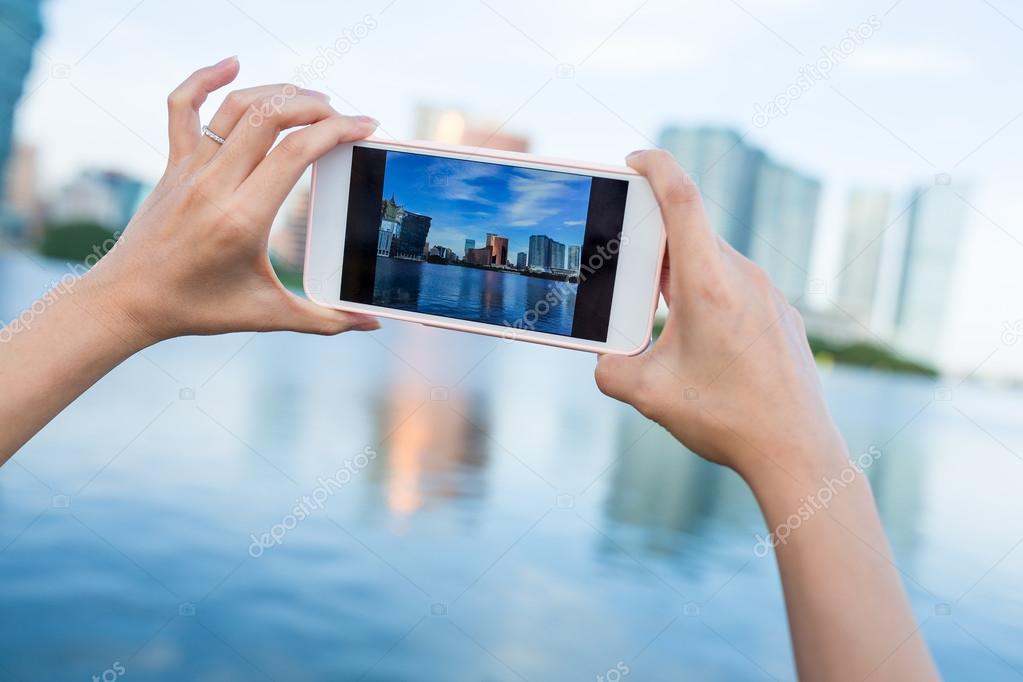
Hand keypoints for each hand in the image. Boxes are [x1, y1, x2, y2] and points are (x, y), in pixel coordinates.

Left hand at [82, 56, 380, 347]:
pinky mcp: (173, 165)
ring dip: (278, 93)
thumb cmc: (197, 309)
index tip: (365, 127)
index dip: (337, 131)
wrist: (128, 301)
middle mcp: (214, 185)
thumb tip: (372, 325)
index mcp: (242, 219)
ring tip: (311, 100)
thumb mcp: (267, 316)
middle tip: (344, 116)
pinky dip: (205, 79)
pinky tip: (232, 64)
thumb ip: (324, 320)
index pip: (295, 153)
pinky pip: (184, 107)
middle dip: (315, 106)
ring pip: (235, 106)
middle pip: (270, 117)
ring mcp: (189, 170)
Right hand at [595, 150, 844, 483]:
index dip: (656, 168)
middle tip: (624, 262)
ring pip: (712, 262)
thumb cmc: (724, 418)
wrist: (796, 451)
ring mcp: (767, 294)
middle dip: (652, 241)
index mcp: (708, 284)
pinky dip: (707, 294)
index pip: (682, 199)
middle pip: (690, 234)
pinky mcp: (780, 314)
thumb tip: (604, 355)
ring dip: (679, 274)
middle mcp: (743, 277)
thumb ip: (609, 368)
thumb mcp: (647, 395)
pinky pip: (735, 286)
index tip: (634, 160)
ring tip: (658, 312)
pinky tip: (699, 339)